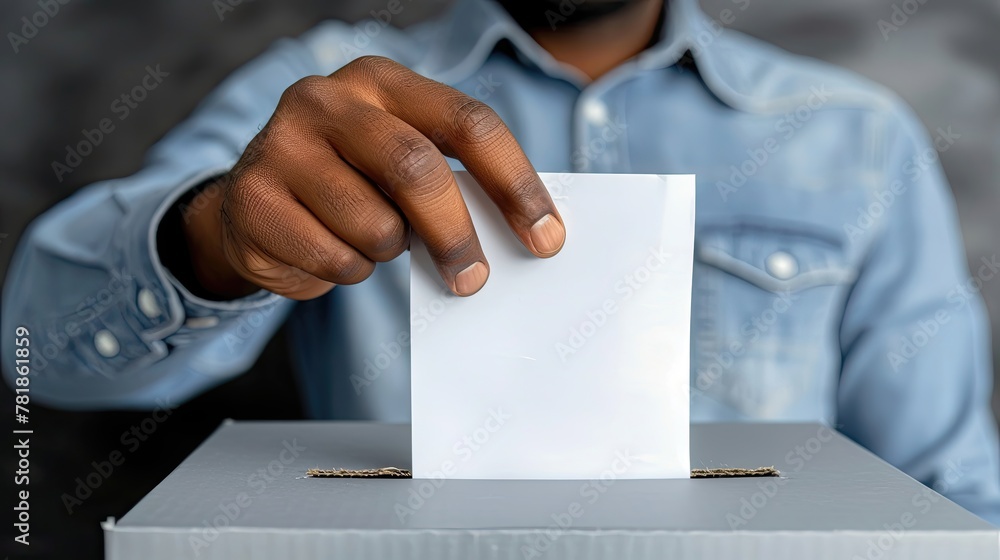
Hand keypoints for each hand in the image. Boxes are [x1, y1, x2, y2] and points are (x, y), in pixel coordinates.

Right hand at [182, 56, 564, 299]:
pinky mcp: (253, 199)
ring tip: (370, 239)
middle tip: (474, 278)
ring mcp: (282, 145)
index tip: (546, 236)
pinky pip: (333, 259)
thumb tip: (525, 230)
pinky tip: (328, 248)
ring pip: (375, 226)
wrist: (254, 202)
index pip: (467, 122)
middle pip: (417, 170)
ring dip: (388, 252)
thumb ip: (448, 178)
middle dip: (455, 234)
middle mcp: (327, 100)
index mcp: (380, 80)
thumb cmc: (350, 181)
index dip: (515, 182)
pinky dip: (347, 271)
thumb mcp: (398, 162)